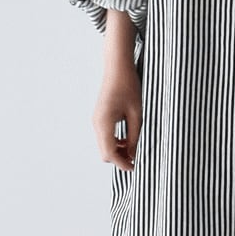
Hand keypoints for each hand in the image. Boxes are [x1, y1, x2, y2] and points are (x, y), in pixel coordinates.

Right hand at [92, 19, 141, 169]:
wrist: (117, 68)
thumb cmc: (129, 87)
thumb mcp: (137, 114)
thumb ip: (135, 136)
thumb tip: (134, 155)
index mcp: (104, 123)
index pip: (110, 154)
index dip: (122, 164)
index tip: (136, 168)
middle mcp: (97, 124)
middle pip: (105, 153)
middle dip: (120, 159)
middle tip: (138, 159)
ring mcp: (96, 120)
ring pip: (104, 146)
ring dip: (118, 151)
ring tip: (135, 148)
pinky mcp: (99, 117)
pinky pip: (105, 137)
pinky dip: (115, 142)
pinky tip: (129, 138)